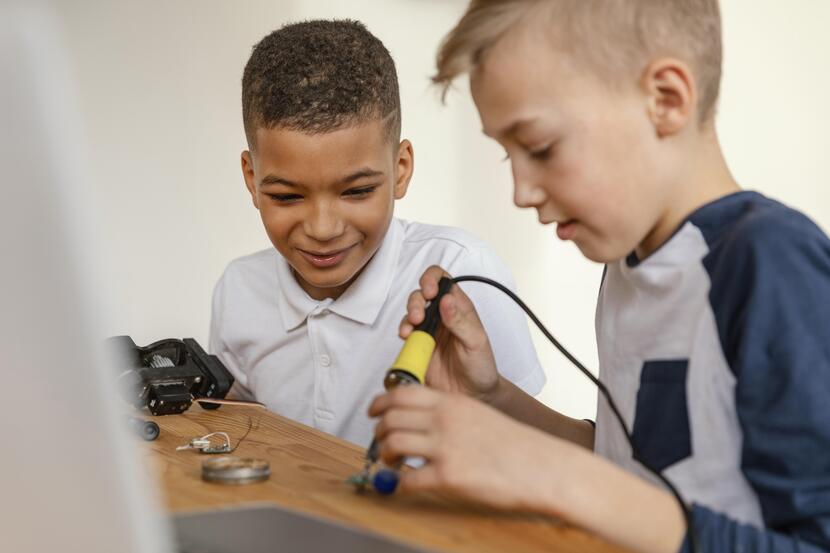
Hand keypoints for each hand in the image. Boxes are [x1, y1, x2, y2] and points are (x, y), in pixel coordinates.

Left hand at [369, 386, 568, 511]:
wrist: (541, 466)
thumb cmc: (513, 444)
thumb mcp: (476, 414)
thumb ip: (447, 413)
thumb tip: (417, 419)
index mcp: (452, 402)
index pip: (401, 393)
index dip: (380, 402)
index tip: (373, 412)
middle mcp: (444, 420)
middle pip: (391, 418)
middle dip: (379, 431)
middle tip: (382, 441)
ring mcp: (446, 447)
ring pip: (393, 444)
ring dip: (385, 455)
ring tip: (392, 463)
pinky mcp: (449, 476)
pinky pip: (408, 479)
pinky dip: (400, 484)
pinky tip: (404, 485)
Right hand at [402, 266, 502, 402]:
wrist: (474, 396)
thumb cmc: (481, 367)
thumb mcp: (476, 342)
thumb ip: (461, 321)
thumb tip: (447, 300)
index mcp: (459, 308)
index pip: (442, 280)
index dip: (432, 279)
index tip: (429, 291)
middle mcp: (441, 316)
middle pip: (421, 295)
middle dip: (416, 301)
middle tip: (419, 316)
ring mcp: (427, 331)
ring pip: (410, 313)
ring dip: (408, 316)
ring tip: (411, 329)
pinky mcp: (417, 347)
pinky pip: (406, 335)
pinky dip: (403, 333)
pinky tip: (407, 338)